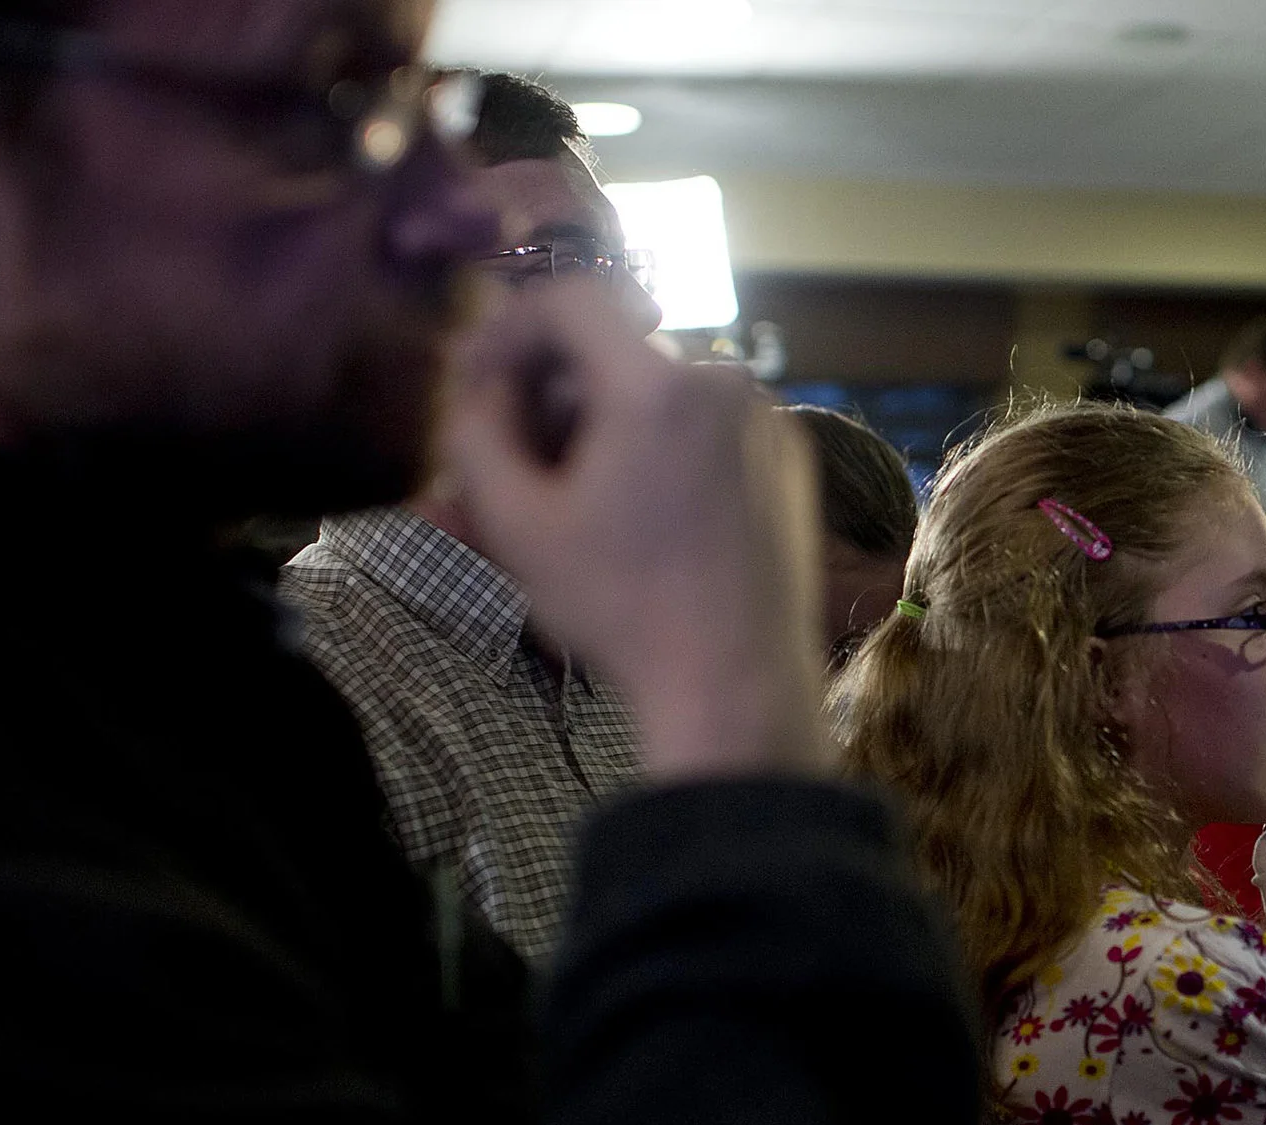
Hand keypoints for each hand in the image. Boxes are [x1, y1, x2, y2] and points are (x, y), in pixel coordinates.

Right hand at [442, 281, 827, 779]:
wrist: (735, 686)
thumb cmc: (622, 611)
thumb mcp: (515, 522)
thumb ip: (475, 426)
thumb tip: (478, 378)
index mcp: (659, 384)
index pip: (569, 297)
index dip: (509, 328)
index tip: (480, 382)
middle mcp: (726, 383)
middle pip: (615, 349)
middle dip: (555, 392)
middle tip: (517, 460)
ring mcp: (769, 419)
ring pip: (660, 388)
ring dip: (606, 423)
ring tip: (578, 501)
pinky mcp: (791, 458)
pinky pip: (707, 424)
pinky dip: (662, 446)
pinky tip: (640, 514)